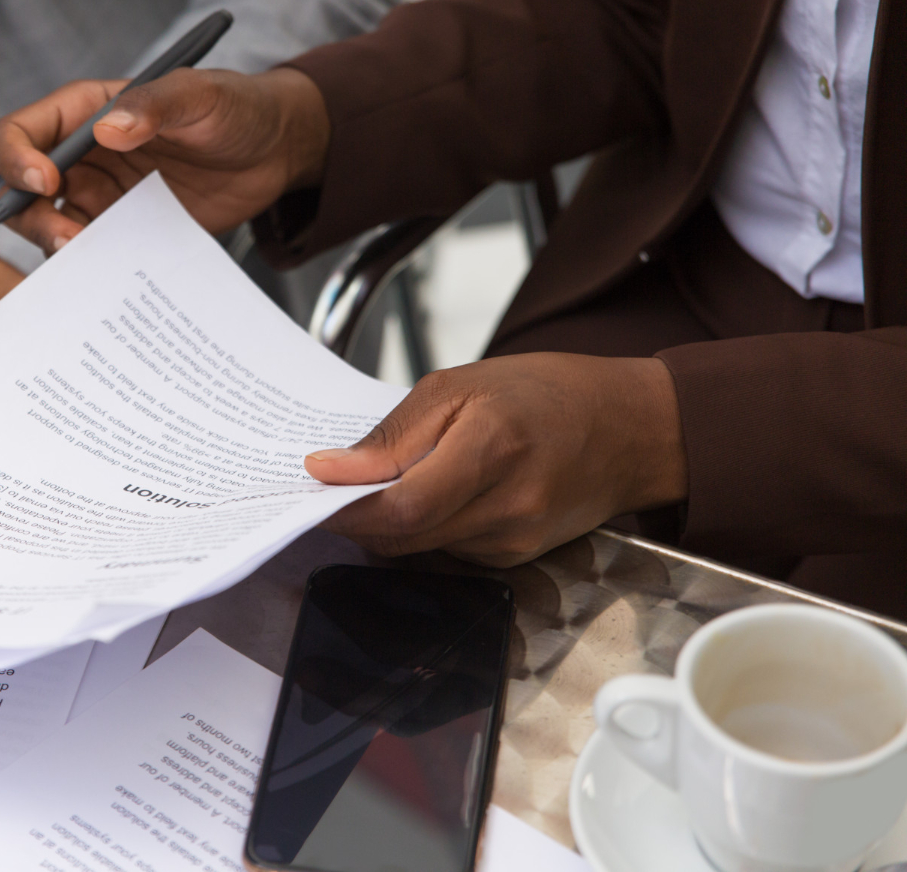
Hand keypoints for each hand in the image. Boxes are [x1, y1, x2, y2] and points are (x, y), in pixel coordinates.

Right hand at [0, 67, 329, 254]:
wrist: (275, 151)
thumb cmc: (235, 107)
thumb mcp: (201, 95)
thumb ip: (155, 105)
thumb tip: (109, 130)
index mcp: (85, 112)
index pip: (20, 132)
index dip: (16, 158)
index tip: (47, 181)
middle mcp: (82, 156)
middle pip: (20, 190)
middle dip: (29, 216)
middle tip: (67, 237)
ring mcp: (101, 197)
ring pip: (48, 227)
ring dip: (56, 247)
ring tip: (88, 257)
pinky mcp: (125, 231)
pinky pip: (91, 254)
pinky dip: (89, 268)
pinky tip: (111, 275)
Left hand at [305, 354, 687, 567]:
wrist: (629, 428)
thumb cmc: (547, 394)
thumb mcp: (461, 385)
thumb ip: (393, 435)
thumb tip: (331, 470)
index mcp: (493, 448)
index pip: (400, 506)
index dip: (347, 506)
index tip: (314, 489)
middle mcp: (509, 506)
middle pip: (403, 536)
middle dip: (358, 516)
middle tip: (336, 487)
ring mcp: (516, 540)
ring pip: (419, 548)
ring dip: (391, 522)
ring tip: (393, 478)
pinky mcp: (517, 558)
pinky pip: (448, 550)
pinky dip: (426, 527)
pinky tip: (436, 493)